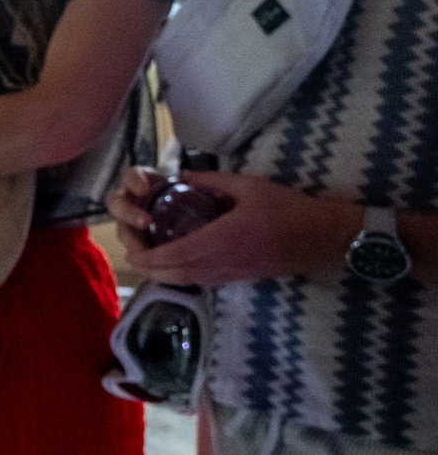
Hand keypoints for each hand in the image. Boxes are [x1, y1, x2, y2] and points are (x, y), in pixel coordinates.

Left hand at [112, 165, 356, 284]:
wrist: (324, 238)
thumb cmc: (289, 209)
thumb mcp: (249, 186)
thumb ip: (211, 181)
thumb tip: (179, 173)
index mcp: (222, 239)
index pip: (175, 255)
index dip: (148, 256)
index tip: (130, 248)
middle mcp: (223, 262)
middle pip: (175, 274)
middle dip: (148, 267)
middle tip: (132, 253)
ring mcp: (232, 274)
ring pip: (188, 281)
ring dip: (163, 273)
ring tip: (147, 257)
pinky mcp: (240, 278)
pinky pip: (203, 281)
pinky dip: (182, 275)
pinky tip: (175, 262)